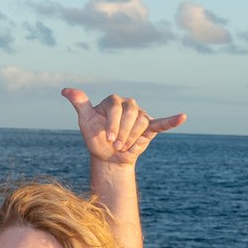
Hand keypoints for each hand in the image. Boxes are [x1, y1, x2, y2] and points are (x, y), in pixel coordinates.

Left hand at [63, 87, 185, 166]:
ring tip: (124, 147)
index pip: (117, 108)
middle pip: (131, 115)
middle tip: (116, 145)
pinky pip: (162, 123)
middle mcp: (129, 104)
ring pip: (141, 124)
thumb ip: (80, 104)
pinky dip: (172, 121)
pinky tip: (182, 117)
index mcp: (113, 101)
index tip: (108, 139)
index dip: (113, 125)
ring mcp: (141, 115)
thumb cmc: (95, 138)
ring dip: (132, 138)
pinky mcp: (150, 127)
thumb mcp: (86, 122)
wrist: (108, 157)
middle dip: (123, 133)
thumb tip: (65, 90)